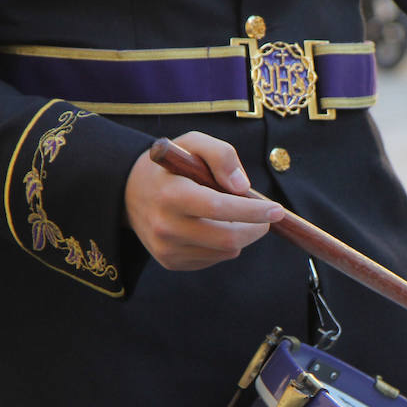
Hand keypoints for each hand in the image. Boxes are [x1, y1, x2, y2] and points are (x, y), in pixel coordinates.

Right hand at [123, 131, 283, 270]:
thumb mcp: (192, 144)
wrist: (129, 193)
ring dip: (239, 235)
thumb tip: (243, 187)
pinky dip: (223, 245)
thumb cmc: (171, 166)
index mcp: (171, 194)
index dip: (252, 211)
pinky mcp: (171, 262)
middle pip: (227, 239)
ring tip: (227, 215)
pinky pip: (214, 258)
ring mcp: (167, 249)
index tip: (276, 210)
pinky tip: (209, 227)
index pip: (218, 208)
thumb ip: (220, 155)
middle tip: (265, 217)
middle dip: (255, 229)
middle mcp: (166, 226)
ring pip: (225, 251)